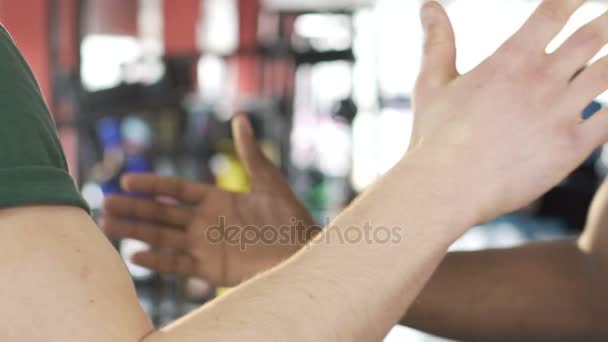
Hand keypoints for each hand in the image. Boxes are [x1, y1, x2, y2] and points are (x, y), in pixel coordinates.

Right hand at [101, 115, 317, 286]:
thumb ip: (250, 152)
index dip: (152, 185)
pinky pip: (179, 264)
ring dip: (137, 232)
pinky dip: (158, 262)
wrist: (302, 253)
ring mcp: (206, 246)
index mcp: (216, 200)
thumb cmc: (290, 218)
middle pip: (162, 214)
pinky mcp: (211, 269)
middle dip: (135, 209)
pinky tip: (136, 255)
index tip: (127, 179)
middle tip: (104, 203)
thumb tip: (241, 118)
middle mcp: (205, 222)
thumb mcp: (269, 181)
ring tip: (108, 226)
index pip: (176, 190)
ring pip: (163, 238)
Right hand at [408, 0, 607, 224]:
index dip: (573, 0)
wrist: (446, 186)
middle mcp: (542, 80)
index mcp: (510, 60)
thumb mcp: (432, 83)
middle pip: (594, 35)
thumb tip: (428, 6)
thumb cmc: (434, 137)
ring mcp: (560, 114)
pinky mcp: (572, 148)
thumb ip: (437, 41)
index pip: (554, 12)